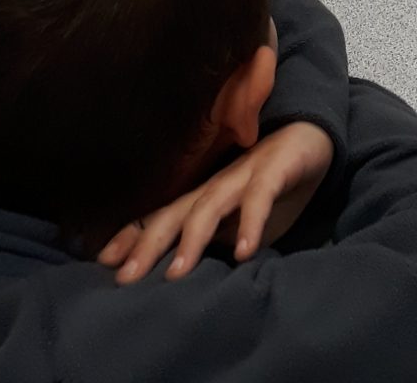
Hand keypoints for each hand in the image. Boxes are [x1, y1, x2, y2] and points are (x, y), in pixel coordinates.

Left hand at [99, 122, 334, 283]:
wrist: (312, 137)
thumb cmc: (270, 186)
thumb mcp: (237, 221)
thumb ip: (212, 240)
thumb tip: (180, 273)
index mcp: (203, 196)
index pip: (160, 217)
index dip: (131, 237)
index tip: (104, 263)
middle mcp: (216, 184)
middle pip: (174, 212)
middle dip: (147, 244)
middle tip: (126, 278)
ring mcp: (244, 173)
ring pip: (210, 204)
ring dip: (192, 238)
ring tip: (177, 272)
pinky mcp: (276, 168)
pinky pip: (260, 195)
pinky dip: (250, 221)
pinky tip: (244, 251)